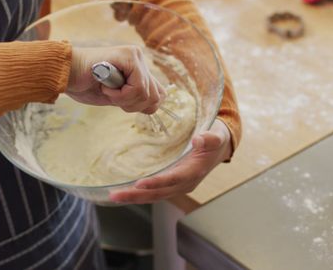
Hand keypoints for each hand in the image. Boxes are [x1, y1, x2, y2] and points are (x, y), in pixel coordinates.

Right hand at [67, 46, 165, 113]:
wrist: (65, 74)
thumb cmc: (85, 85)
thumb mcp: (117, 97)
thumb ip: (136, 96)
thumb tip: (157, 103)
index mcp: (138, 68)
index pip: (159, 95)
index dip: (142, 106)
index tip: (121, 102)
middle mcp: (139, 59)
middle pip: (155, 97)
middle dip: (132, 105)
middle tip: (111, 96)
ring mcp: (135, 55)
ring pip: (147, 93)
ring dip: (124, 99)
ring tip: (107, 89)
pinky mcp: (129, 56)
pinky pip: (138, 88)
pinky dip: (120, 95)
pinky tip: (105, 86)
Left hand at [109, 119, 232, 203]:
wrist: (219, 148)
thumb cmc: (216, 138)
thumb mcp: (217, 135)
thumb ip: (210, 138)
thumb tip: (199, 139)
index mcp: (194, 171)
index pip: (173, 179)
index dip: (157, 182)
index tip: (140, 183)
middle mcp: (185, 183)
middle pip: (158, 193)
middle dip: (136, 195)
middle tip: (115, 195)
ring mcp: (178, 186)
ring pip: (154, 195)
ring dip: (134, 197)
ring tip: (113, 196)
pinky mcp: (172, 184)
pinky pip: (154, 192)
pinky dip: (139, 193)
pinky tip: (124, 192)